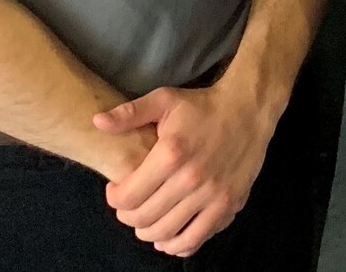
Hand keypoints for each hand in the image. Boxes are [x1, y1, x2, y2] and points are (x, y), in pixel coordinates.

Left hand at [96, 79, 278, 256]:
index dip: (114, 198)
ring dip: (148, 233)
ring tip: (147, 220)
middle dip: (128, 216)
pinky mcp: (229, 204)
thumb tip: (96, 122)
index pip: (127, 197)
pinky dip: (178, 245)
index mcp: (171, 154)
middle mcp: (191, 179)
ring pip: (167, 233)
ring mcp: (212, 195)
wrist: (249, 108)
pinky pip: (197, 238)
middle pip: (143, 218)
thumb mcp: (165, 100)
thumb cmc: (203, 105)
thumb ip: (129, 113)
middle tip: (131, 205)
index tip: (117, 188)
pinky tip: (170, 236)